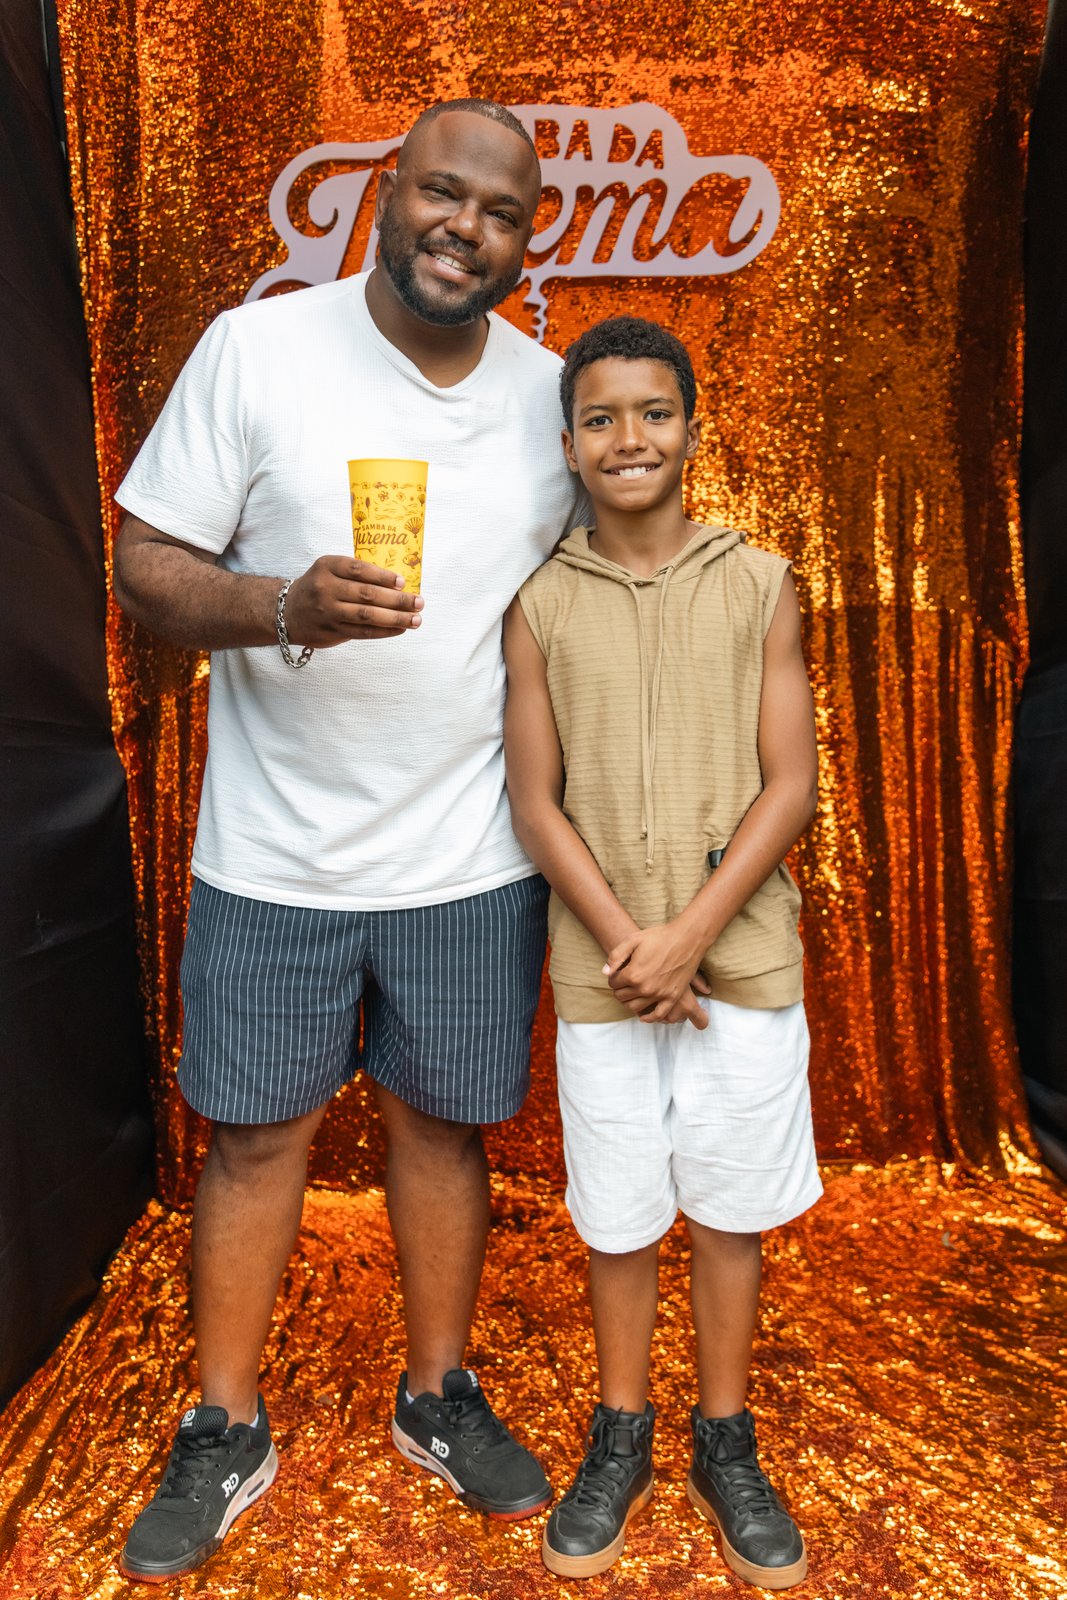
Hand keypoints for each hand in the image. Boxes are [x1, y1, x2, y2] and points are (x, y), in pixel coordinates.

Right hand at [284, 555, 423, 644]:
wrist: (287, 612)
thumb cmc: (318, 587)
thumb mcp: (329, 570)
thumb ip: (356, 573)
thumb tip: (397, 583)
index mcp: (327, 566)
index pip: (358, 569)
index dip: (383, 576)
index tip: (403, 582)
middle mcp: (326, 588)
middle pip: (367, 595)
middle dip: (397, 599)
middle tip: (419, 602)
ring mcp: (328, 612)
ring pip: (367, 616)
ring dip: (395, 618)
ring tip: (415, 619)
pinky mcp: (332, 631)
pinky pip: (363, 632)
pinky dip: (384, 631)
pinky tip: (400, 629)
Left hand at [603, 923, 709, 1028]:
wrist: (687, 938)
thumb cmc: (659, 937)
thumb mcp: (633, 940)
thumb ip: (616, 956)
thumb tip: (605, 973)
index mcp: (633, 974)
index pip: (613, 983)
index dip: (613, 978)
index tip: (618, 973)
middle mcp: (644, 988)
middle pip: (622, 997)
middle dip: (619, 989)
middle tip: (623, 983)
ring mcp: (659, 994)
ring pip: (635, 1007)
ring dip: (630, 1002)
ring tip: (632, 994)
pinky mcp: (672, 997)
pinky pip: (658, 1015)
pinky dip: (649, 1017)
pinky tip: (644, 1015)